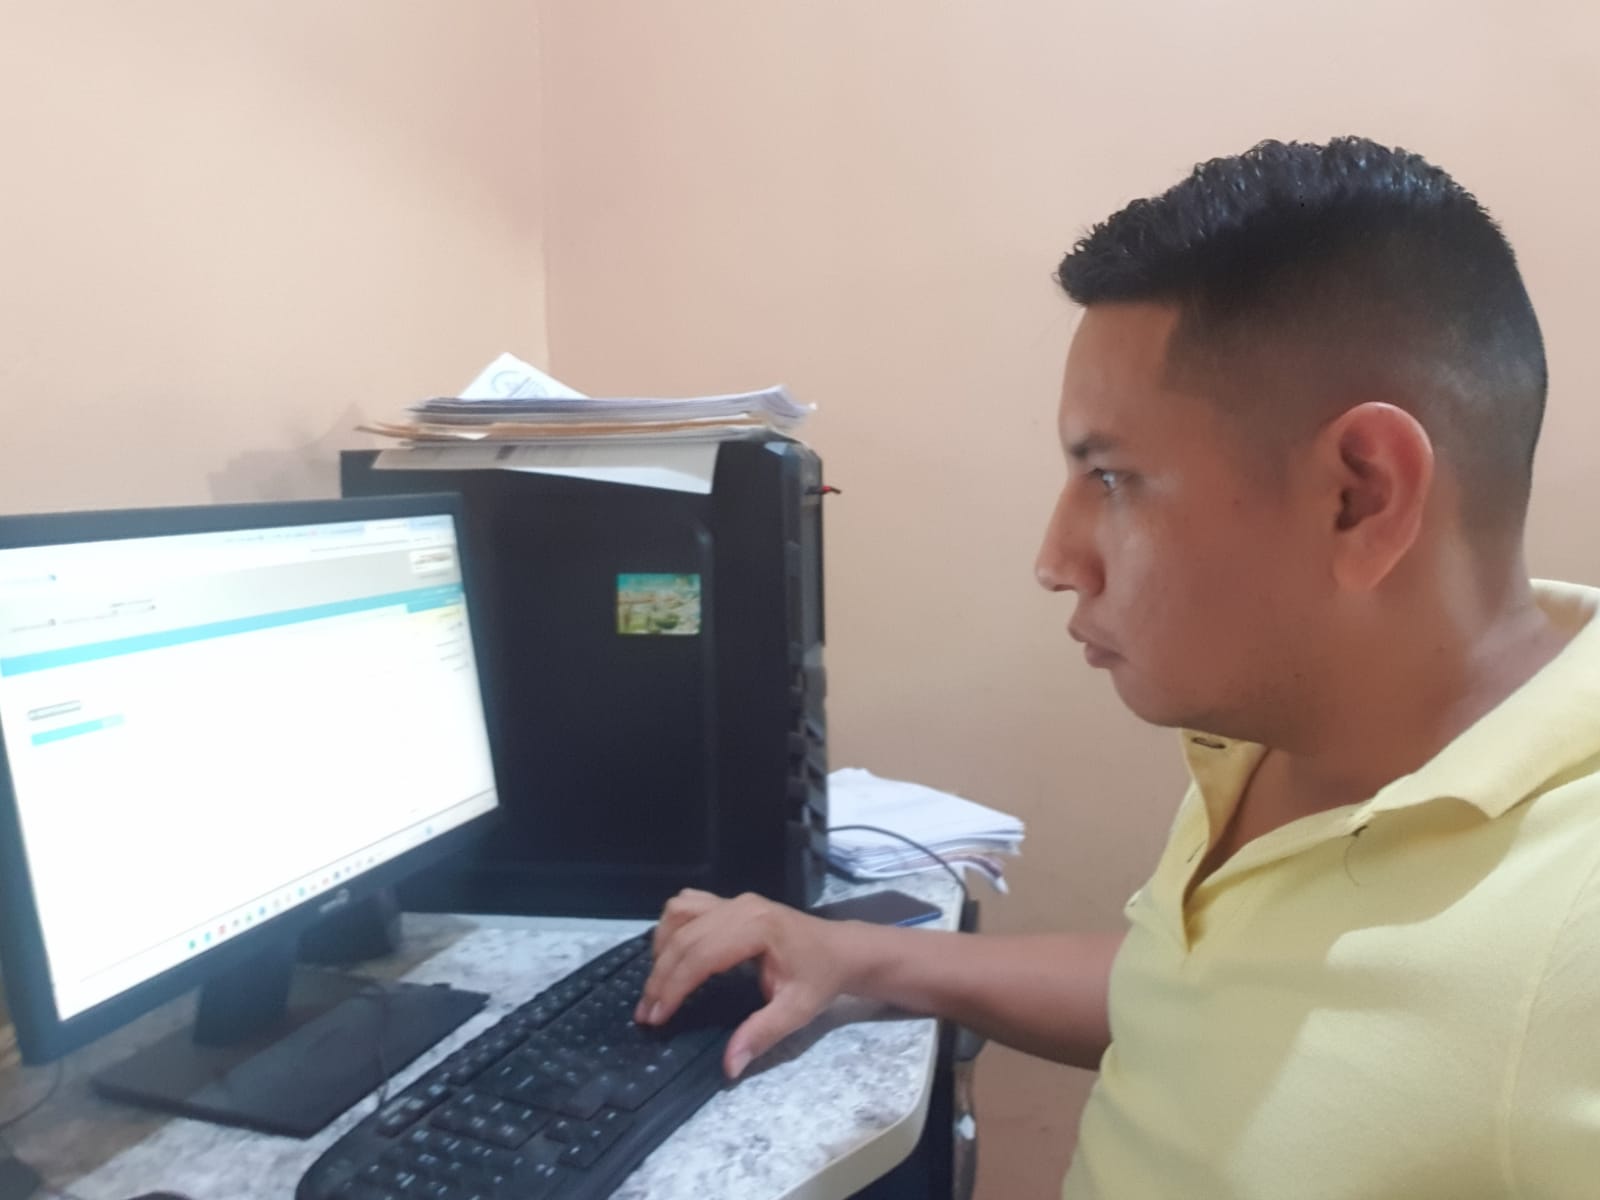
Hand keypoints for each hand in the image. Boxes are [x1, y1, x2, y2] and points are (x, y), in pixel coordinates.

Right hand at [635, 889, 853, 1078]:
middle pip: (685, 937)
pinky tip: (670, 955)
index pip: (701, 955)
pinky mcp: (731, 903)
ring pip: (680, 914)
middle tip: (646, 1014)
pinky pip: (688, 905)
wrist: (843, 950)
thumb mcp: (797, 1011)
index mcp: (757, 928)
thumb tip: (729, 1066)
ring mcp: (735, 900)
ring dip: (662, 948)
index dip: (674, 987)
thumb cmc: (821, 978)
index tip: (656, 1018)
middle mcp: (740, 907)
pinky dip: (672, 929)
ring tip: (657, 986)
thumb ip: (761, 1035)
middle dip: (660, 977)